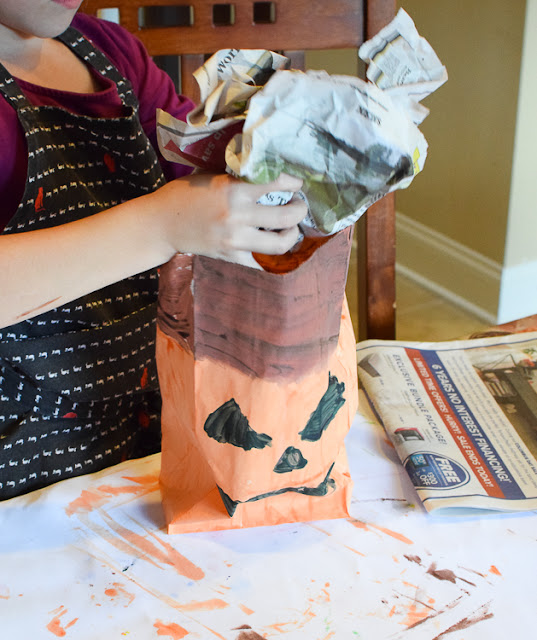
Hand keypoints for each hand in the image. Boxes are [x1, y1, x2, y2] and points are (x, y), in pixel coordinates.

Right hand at [155, 173, 306, 266]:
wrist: (162, 224)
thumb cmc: (186, 194)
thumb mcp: (214, 178)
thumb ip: (242, 180)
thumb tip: (273, 177)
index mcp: (234, 192)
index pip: (278, 184)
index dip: (294, 183)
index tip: (296, 184)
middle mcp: (238, 218)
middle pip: (287, 217)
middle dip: (300, 209)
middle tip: (299, 205)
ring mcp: (235, 241)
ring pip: (280, 244)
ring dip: (291, 234)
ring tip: (290, 227)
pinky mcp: (231, 258)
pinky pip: (261, 262)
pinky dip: (270, 254)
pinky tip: (271, 243)